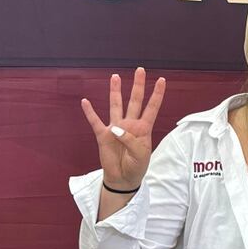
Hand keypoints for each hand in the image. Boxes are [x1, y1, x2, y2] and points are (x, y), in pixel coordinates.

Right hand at [81, 67, 165, 189]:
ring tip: (115, 77)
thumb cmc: (136, 166)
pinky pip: (95, 122)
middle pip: (135, 101)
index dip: (157, 94)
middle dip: (137, 85)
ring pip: (116, 106)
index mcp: (143, 128)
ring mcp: (116, 128)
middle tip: (139, 69)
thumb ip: (130, 140)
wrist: (123, 178)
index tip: (161, 80)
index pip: (151, 107)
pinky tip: (85, 101)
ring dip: (115, 92)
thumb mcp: (140, 155)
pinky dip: (90, 112)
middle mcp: (130, 124)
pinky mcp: (103, 136)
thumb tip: (115, 128)